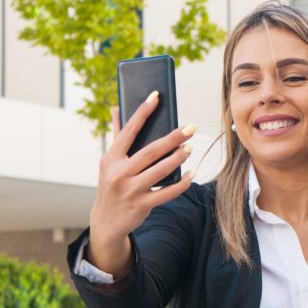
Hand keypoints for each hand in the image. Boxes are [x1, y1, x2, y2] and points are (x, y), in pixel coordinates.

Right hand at [87, 91, 194, 275]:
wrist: (106, 220)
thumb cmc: (112, 183)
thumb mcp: (110, 161)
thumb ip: (118, 134)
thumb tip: (116, 106)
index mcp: (111, 157)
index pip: (128, 130)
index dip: (143, 112)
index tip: (157, 96)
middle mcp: (119, 173)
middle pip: (151, 151)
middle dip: (173, 138)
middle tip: (190, 127)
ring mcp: (130, 190)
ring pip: (160, 171)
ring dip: (178, 158)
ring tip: (190, 148)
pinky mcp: (142, 205)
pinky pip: (167, 192)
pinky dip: (182, 183)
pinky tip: (192, 174)